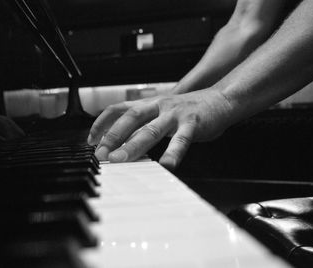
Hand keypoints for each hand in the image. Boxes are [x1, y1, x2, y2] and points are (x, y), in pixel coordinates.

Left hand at [87, 89, 232, 169]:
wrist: (221, 99)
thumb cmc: (189, 109)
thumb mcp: (162, 113)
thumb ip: (145, 124)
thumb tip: (124, 142)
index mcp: (150, 103)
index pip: (119, 108)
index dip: (102, 122)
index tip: (91, 140)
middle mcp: (159, 105)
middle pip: (130, 118)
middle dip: (112, 136)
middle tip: (101, 153)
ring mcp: (175, 114)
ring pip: (151, 129)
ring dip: (133, 145)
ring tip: (121, 159)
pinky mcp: (193, 122)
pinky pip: (181, 139)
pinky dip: (172, 152)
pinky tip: (166, 165)